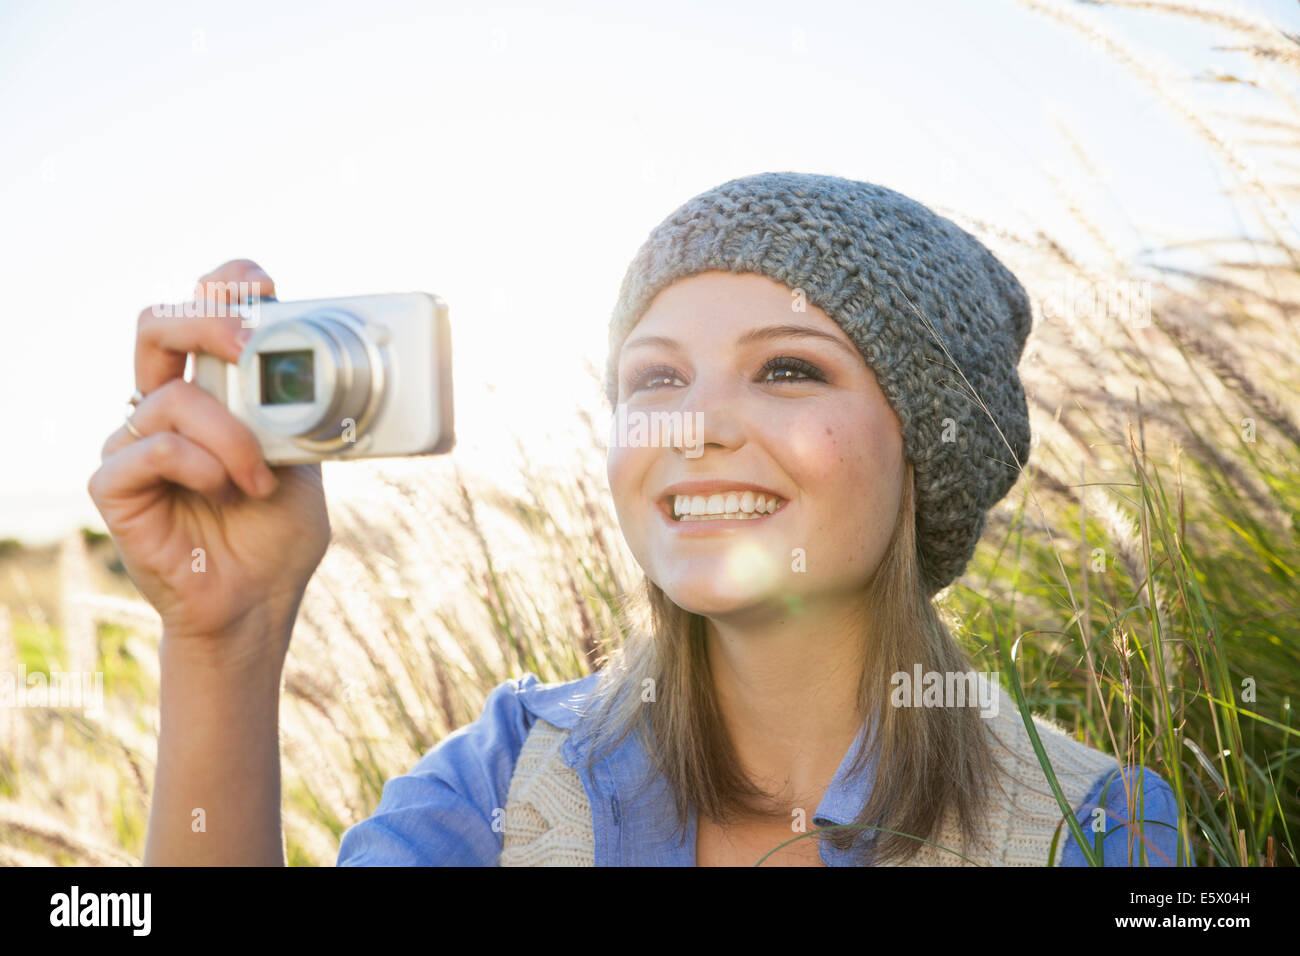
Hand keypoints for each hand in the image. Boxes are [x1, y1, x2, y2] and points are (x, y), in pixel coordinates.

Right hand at [88, 259, 330, 659]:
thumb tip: (322, 362)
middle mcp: (164, 410)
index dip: (221, 289)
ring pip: (171, 397)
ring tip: (261, 481)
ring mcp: (134, 445)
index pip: (197, 319)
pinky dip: (202, 464)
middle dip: (207, 321)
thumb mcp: (305, 460)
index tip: (264, 285)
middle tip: (251, 347)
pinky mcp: (115, 486)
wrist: (258, 603)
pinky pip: (153, 448)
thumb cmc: (277, 535)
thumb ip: (298, 413)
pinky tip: (226, 490)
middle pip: (156, 326)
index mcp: (209, 395)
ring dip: (232, 436)